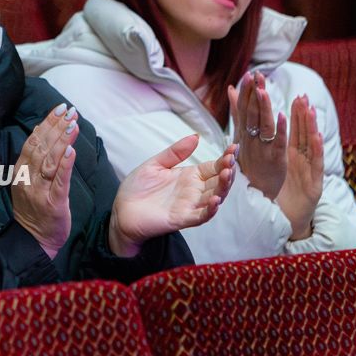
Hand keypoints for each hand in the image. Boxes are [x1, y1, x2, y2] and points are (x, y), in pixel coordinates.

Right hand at [11, 104, 77, 258]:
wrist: (33, 240)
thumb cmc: (34, 210)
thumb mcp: (27, 182)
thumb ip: (34, 161)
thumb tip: (43, 134)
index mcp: (21, 171)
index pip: (33, 141)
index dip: (46, 124)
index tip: (59, 109)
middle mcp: (28, 178)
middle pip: (41, 147)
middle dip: (56, 126)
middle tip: (70, 111)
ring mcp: (39, 191)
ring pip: (49, 161)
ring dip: (61, 140)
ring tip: (72, 124)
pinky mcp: (53, 203)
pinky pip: (58, 182)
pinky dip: (64, 165)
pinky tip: (71, 151)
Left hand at [109, 136, 236, 256]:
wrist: (122, 210)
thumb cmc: (138, 188)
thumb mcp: (155, 164)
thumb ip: (175, 152)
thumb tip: (196, 136)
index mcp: (190, 176)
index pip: (214, 167)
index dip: (225, 158)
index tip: (233, 147)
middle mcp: (194, 191)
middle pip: (219, 182)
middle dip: (228, 171)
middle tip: (231, 160)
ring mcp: (189, 205)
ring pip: (214, 198)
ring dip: (223, 188)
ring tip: (228, 174)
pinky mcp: (181, 219)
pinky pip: (200, 216)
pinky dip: (210, 210)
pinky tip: (215, 200)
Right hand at [229, 71, 285, 198]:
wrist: (256, 194)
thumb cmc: (249, 163)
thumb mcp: (240, 136)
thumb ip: (237, 113)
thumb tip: (231, 89)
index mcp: (243, 133)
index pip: (243, 109)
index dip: (246, 92)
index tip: (248, 75)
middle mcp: (250, 140)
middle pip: (251, 114)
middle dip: (254, 94)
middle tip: (256, 75)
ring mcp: (262, 150)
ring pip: (263, 126)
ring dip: (263, 108)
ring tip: (264, 91)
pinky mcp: (276, 160)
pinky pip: (278, 143)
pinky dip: (280, 129)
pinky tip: (282, 115)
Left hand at [275, 95, 323, 240]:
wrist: (287, 218)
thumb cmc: (279, 190)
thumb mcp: (271, 165)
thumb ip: (266, 145)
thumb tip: (251, 124)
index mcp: (290, 153)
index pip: (290, 128)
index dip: (292, 112)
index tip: (294, 95)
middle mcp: (302, 159)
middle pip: (302, 133)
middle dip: (302, 113)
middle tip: (303, 95)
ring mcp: (309, 170)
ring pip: (310, 145)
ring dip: (310, 126)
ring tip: (310, 109)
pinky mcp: (315, 184)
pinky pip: (315, 164)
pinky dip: (317, 150)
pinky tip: (317, 137)